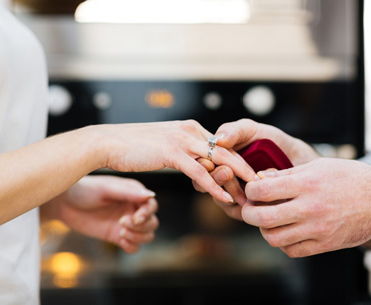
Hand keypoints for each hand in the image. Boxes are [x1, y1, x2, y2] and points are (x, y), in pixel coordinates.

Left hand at [42, 175, 158, 253]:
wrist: (63, 203)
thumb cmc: (84, 190)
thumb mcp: (106, 189)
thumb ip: (129, 193)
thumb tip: (151, 195)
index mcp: (134, 193)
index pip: (151, 206)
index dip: (147, 214)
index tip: (135, 218)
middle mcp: (133, 208)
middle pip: (152, 223)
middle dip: (142, 226)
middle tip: (122, 223)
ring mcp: (126, 223)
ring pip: (146, 235)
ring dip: (138, 237)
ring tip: (121, 232)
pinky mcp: (116, 235)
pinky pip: (134, 246)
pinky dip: (132, 246)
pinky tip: (120, 240)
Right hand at [100, 120, 255, 202]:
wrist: (108, 142)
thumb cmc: (133, 147)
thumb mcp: (164, 144)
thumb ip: (182, 151)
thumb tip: (193, 163)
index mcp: (190, 127)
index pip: (222, 145)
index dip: (239, 161)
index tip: (251, 176)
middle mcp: (190, 130)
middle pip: (227, 151)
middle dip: (246, 169)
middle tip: (262, 186)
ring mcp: (182, 140)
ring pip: (219, 160)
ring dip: (236, 179)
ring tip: (250, 195)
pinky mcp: (172, 152)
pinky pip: (199, 172)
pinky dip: (214, 186)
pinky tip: (225, 198)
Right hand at [193, 118, 317, 217]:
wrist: (298, 158)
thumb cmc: (271, 141)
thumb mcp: (251, 130)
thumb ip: (234, 131)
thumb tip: (219, 139)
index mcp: (216, 160)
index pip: (200, 166)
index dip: (202, 166)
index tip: (209, 162)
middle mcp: (221, 179)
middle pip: (205, 185)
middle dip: (215, 179)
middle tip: (227, 172)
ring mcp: (233, 195)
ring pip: (221, 200)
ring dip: (230, 192)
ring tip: (247, 182)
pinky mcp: (248, 209)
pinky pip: (239, 212)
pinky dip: (245, 205)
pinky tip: (256, 196)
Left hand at [242, 158, 370, 256]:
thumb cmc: (349, 178)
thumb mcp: (318, 166)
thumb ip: (286, 173)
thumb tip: (259, 178)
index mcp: (306, 184)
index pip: (262, 190)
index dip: (250, 190)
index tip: (252, 190)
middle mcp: (310, 208)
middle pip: (262, 217)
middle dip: (248, 213)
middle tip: (249, 208)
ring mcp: (317, 229)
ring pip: (274, 238)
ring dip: (264, 230)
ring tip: (268, 220)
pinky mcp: (325, 245)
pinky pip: (292, 250)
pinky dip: (283, 243)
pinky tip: (286, 232)